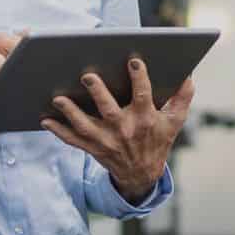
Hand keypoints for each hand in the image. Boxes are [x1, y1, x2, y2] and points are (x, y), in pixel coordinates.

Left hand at [42, 58, 195, 204]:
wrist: (142, 174)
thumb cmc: (158, 140)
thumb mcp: (174, 121)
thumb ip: (182, 97)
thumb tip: (188, 74)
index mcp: (145, 119)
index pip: (143, 95)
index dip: (140, 77)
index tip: (133, 60)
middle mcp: (125, 130)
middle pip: (109, 109)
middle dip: (98, 92)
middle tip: (87, 76)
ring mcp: (107, 140)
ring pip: (85, 125)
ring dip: (71, 112)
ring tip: (58, 98)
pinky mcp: (93, 148)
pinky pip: (72, 140)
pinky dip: (58, 131)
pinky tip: (45, 119)